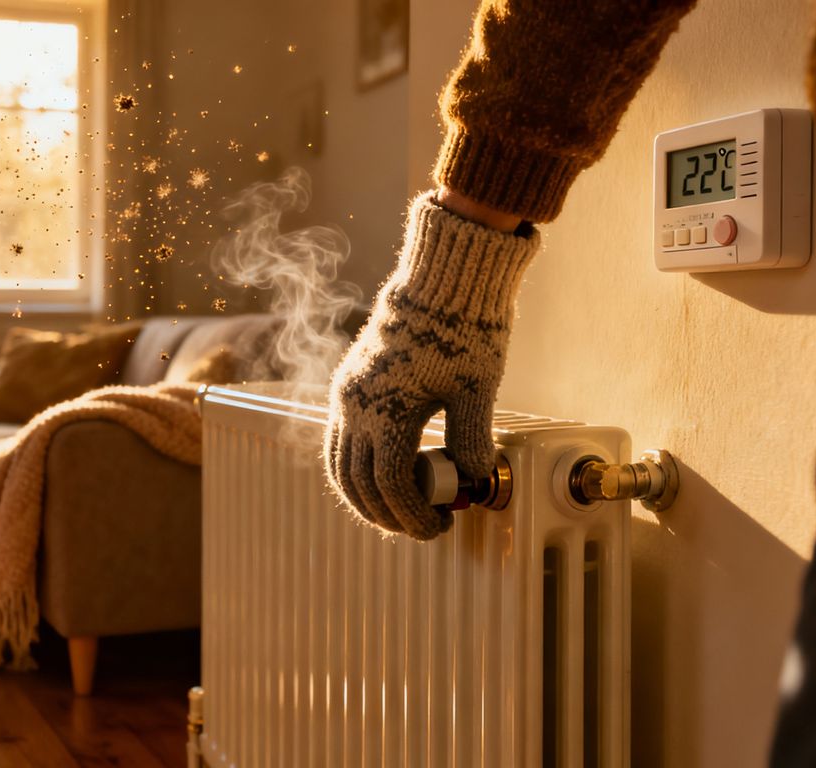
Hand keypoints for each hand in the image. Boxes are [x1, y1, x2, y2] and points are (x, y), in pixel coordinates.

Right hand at [324, 195, 538, 539]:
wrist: (441, 282)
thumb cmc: (463, 330)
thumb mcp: (477, 390)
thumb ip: (472, 439)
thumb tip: (475, 477)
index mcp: (386, 412)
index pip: (390, 485)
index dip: (412, 515)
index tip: (437, 527)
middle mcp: (355, 406)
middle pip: (358, 483)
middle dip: (387, 514)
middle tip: (420, 527)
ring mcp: (346, 395)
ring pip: (339, 465)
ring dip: (363, 497)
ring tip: (395, 512)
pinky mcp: (348, 384)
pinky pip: (338, 440)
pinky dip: (353, 469)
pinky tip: (378, 478)